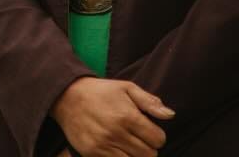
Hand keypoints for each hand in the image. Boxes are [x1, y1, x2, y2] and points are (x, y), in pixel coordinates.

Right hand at [50, 76, 172, 156]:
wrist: (67, 96)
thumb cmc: (101, 91)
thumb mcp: (126, 88)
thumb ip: (149, 102)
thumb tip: (171, 115)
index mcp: (127, 116)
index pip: (158, 139)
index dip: (158, 136)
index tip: (151, 131)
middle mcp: (116, 133)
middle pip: (149, 155)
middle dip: (149, 148)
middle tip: (141, 139)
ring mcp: (103, 146)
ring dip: (136, 155)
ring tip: (130, 144)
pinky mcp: (92, 154)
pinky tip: (118, 149)